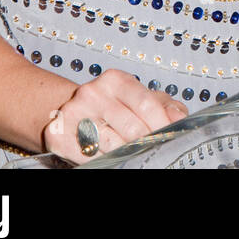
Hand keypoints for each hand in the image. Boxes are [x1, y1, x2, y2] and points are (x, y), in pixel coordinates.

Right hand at [42, 68, 188, 163]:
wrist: (70, 109)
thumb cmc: (112, 104)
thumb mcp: (140, 96)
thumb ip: (165, 105)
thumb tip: (179, 119)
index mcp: (115, 80)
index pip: (146, 103)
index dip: (162, 124)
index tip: (170, 136)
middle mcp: (92, 93)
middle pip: (132, 128)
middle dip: (146, 141)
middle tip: (152, 147)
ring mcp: (74, 114)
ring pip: (113, 145)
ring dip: (126, 152)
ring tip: (131, 150)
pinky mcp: (59, 135)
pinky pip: (92, 156)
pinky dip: (106, 158)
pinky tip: (110, 153)